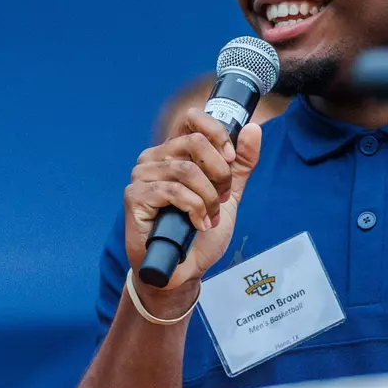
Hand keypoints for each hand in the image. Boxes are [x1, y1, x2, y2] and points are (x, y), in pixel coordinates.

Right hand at [124, 107, 261, 310]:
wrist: (184, 269)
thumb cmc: (200, 233)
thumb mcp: (229, 195)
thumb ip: (241, 164)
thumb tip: (253, 129)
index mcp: (174, 151)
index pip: (192, 118)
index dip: (217, 134)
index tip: (230, 160)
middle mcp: (155, 158)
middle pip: (195, 143)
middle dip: (219, 174)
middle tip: (222, 198)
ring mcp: (142, 176)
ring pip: (187, 171)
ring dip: (209, 198)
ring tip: (210, 217)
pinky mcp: (135, 196)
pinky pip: (174, 191)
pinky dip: (195, 209)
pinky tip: (198, 224)